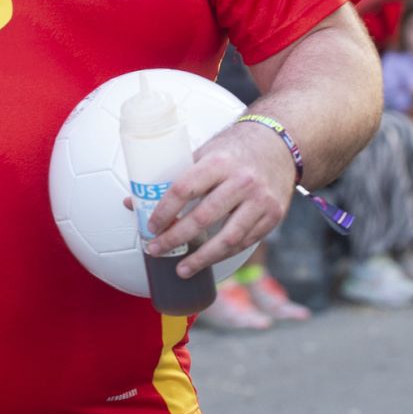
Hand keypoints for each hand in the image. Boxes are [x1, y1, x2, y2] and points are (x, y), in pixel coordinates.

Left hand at [138, 122, 294, 277]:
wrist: (279, 144)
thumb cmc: (233, 151)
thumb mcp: (204, 154)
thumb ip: (175, 178)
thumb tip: (133, 203)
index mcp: (219, 162)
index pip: (184, 189)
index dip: (164, 211)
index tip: (149, 227)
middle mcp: (242, 181)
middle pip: (202, 218)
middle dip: (175, 239)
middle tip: (155, 250)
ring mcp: (261, 200)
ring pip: (227, 239)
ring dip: (201, 258)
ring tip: (180, 269)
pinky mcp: (273, 215)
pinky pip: (245, 242)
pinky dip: (223, 254)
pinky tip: (207, 259)